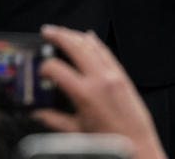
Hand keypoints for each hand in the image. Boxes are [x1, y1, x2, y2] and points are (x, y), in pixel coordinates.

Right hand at [32, 25, 166, 158]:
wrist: (137, 143)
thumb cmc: (108, 141)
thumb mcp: (75, 131)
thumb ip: (53, 119)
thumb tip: (38, 113)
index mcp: (85, 93)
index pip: (57, 69)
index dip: (44, 67)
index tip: (39, 69)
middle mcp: (100, 79)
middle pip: (76, 47)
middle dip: (60, 36)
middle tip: (47, 31)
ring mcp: (113, 75)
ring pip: (92, 46)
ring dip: (76, 36)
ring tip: (62, 31)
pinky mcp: (122, 75)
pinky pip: (106, 52)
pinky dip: (95, 43)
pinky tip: (88, 37)